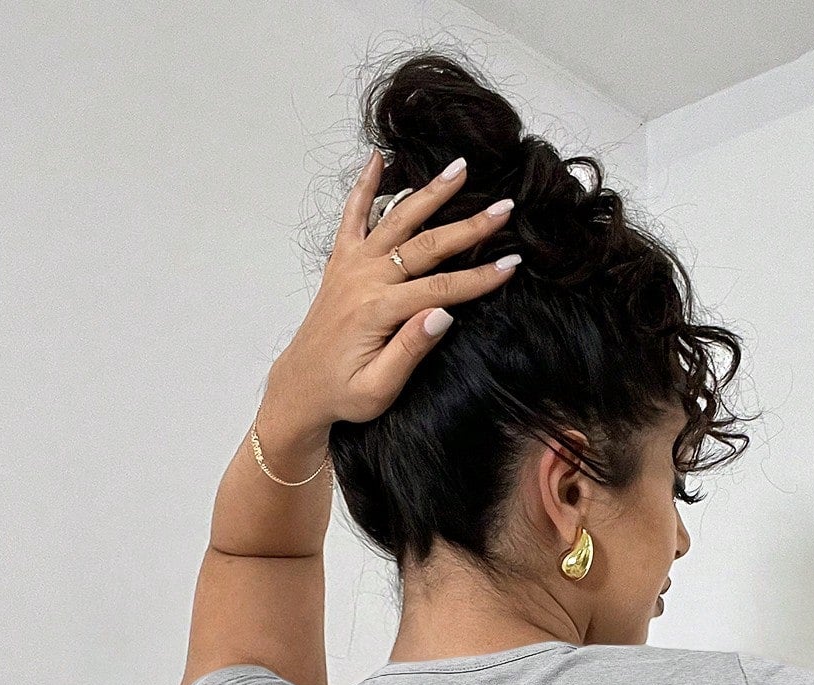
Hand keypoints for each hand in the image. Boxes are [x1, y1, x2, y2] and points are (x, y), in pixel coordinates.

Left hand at [263, 147, 519, 438]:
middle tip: (504, 208)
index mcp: (378, 311)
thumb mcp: (377, 389)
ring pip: (396, 220)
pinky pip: (352, 216)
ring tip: (461, 168)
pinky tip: (378, 159)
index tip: (513, 264)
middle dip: (469, 226)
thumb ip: (408, 352)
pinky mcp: (340, 262)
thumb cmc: (342, 395)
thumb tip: (443, 315)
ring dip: (430, 192)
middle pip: (426, 245)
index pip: (441, 288)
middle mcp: (364, 279)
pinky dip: (363, 186)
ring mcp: (351, 266)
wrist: (299, 389)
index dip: (479, 277)